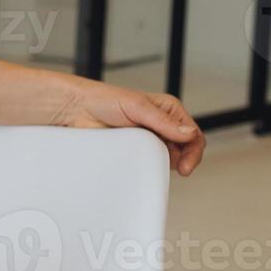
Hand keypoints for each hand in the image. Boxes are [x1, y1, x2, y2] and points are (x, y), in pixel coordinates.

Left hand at [53, 79, 205, 176]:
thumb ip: (163, 121)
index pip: (193, 135)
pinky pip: (148, 164)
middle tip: (177, 170)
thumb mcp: (137, 106)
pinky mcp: (135, 151)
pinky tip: (143, 167)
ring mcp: (149, 140)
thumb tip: (188, 134)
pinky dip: (150, 167)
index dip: (193, 152)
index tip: (185, 166)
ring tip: (152, 162)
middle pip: (184, 150)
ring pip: (168, 158)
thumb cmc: (104, 100)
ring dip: (165, 163)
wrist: (77, 110)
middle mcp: (161, 126)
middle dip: (183, 160)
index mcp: (168, 111)